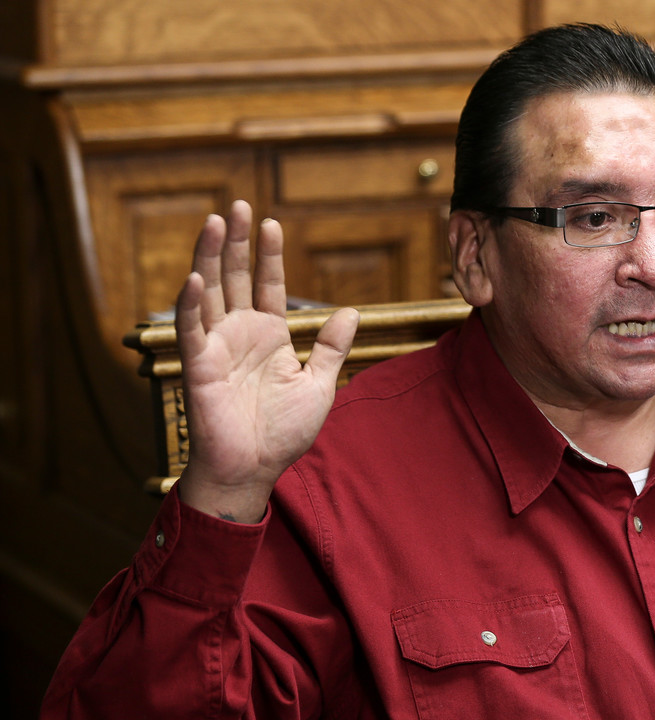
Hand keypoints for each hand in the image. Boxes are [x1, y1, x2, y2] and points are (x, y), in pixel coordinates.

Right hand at [173, 201, 358, 522]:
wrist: (256, 467)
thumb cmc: (284, 432)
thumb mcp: (319, 384)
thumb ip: (332, 347)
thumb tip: (351, 310)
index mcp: (270, 335)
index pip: (268, 284)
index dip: (268, 255)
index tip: (270, 223)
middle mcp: (240, 333)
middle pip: (235, 277)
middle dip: (236, 242)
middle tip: (238, 206)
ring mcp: (217, 346)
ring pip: (210, 292)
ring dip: (209, 258)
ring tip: (214, 222)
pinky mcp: (198, 366)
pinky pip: (192, 330)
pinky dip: (191, 305)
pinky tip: (195, 277)